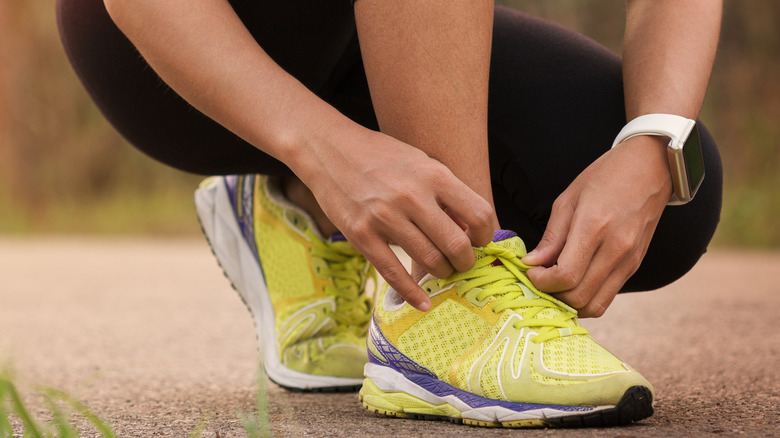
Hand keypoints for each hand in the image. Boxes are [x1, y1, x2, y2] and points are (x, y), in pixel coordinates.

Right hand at [297, 126, 495, 310]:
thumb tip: (469, 229)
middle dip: (466, 261)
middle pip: (457, 245)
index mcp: (433, 175)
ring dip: (442, 273)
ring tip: (441, 270)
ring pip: (429, 261)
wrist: (329, 148)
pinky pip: (393, 274)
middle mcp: (412, 196)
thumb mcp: (421, 162)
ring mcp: (384, 217)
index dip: (485, 235)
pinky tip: (423, 303)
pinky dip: (413, 293)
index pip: (479, 214)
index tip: (479, 242)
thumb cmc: (381, 155)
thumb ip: (446, 192)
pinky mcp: (361, 234)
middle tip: (462, 263)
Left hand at [521, 136, 671, 316]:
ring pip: (595, 305)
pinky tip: (574, 282)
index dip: (541, 282)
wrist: (651, 168)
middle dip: (552, 295)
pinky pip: (608, 296)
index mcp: (594, 226)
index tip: (530, 272)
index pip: (566, 275)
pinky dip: (587, 297)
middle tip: (539, 281)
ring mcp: (629, 260)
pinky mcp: (635, 265)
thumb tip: (531, 263)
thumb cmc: (606, 177)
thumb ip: (551, 237)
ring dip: (570, 303)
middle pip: (579, 297)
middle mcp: (616, 248)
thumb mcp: (568, 199)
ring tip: (555, 286)